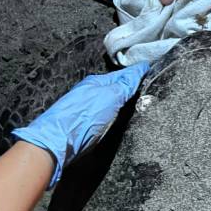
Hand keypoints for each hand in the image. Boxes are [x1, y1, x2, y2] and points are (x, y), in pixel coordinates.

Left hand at [12, 62, 148, 187]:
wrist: (60, 141)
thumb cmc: (83, 117)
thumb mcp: (110, 97)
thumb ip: (125, 85)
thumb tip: (140, 70)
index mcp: (96, 83)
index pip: (122, 76)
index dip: (136, 73)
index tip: (149, 69)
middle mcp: (92, 94)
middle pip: (116, 89)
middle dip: (130, 86)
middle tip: (146, 81)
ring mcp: (88, 110)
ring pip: (111, 102)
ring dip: (123, 100)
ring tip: (137, 97)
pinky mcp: (87, 126)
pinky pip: (106, 115)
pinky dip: (116, 112)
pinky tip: (120, 116)